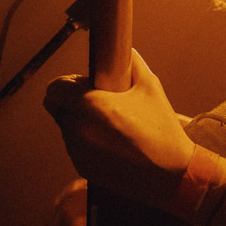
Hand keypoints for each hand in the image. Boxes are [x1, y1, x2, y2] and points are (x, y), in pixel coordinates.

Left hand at [44, 49, 193, 207]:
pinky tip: (115, 144)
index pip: (55, 88)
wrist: (171, 174)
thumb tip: (125, 51)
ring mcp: (78, 152)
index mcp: (89, 105)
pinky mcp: (83, 169)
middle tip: (100, 103)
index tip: (85, 85)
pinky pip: (77, 148)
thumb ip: (133, 64)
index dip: (68, 84)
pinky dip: (89, 143)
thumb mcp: (151, 88)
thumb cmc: (162, 130)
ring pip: (67, 129)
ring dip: (81, 123)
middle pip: (58, 108)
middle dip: (74, 103)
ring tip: (113, 126)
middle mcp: (77, 129)